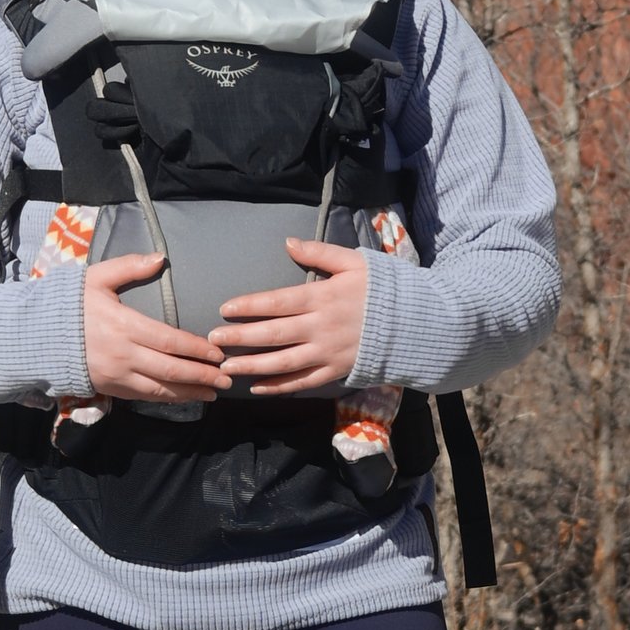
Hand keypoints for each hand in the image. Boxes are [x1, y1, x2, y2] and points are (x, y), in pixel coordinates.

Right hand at [81, 251, 227, 403]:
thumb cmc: (70, 304)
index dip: (197, 348)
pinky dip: (168, 398)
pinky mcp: (110, 388)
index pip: (169, 340)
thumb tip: (160, 258)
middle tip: (227, 379)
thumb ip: (129, 267)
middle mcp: (123, 354)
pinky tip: (186, 396)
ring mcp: (116, 375)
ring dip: (190, 392)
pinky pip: (145, 396)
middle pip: (170, 369)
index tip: (218, 353)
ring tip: (214, 393)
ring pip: (160, 389)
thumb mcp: (96, 278)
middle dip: (202, 376)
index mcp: (123, 326)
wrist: (37, 336)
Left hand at [213, 239, 372, 396]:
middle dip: (241, 338)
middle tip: (213, 341)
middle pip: (274, 334)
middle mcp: (321, 327)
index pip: (278, 302)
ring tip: (226, 368)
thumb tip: (288, 242)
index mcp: (323, 297)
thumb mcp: (355, 262)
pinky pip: (302, 382)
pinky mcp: (336, 371)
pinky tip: (255, 387)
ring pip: (283, 363)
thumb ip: (320, 253)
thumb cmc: (383, 289)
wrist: (416, 323)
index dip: (249, 306)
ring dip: (252, 366)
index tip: (225, 309)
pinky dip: (278, 387)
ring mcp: (328, 353)